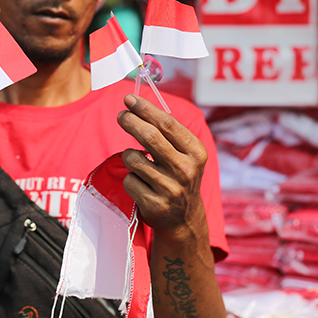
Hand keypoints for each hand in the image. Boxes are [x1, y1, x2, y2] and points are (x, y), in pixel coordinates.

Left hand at [117, 94, 207, 235]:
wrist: (184, 218)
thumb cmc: (179, 176)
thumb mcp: (186, 154)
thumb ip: (168, 132)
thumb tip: (135, 105)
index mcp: (196, 152)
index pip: (167, 123)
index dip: (145, 109)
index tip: (129, 99)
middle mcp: (185, 169)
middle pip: (149, 136)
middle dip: (130, 121)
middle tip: (121, 116)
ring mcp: (170, 188)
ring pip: (133, 158)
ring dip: (129, 156)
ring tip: (137, 162)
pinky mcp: (154, 204)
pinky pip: (129, 180)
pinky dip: (130, 178)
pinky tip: (142, 184)